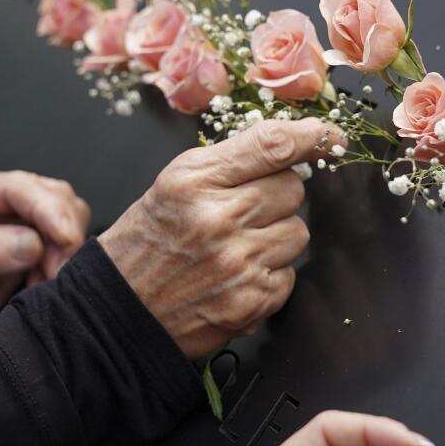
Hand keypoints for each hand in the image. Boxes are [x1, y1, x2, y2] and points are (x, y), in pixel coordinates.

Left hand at [0, 168, 90, 346]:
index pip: (19, 187)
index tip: (66, 239)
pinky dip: (63, 263)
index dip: (50, 209)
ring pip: (64, 216)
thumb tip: (32, 242)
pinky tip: (44, 283)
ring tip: (45, 279)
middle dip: (63, 233)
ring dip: (65, 250)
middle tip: (54, 271)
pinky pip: (62, 244)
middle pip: (51, 196)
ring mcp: (12, 223)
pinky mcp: (27, 247)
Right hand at [99, 119, 342, 358]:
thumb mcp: (174, 184)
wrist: (117, 310)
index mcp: (194, 181)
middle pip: (293, 188)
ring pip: (298, 232)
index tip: (327, 135)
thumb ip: (229, 162)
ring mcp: (237, 262)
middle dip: (277, 197)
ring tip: (237, 247)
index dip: (309, 136)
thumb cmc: (148, 243)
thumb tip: (293, 143)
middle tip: (244, 212)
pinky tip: (237, 276)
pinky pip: (289, 275)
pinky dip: (270, 275)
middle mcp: (217, 218)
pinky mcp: (251, 300)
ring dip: (276, 237)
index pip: (270, 146)